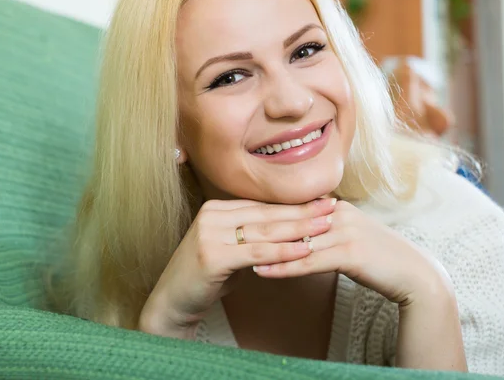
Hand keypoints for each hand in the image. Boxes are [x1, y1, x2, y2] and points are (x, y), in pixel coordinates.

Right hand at [138, 198, 335, 337]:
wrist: (172, 301)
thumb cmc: (205, 276)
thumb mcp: (229, 248)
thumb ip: (251, 235)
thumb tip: (288, 227)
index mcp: (216, 208)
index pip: (262, 204)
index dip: (292, 203)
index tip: (320, 200)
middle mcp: (212, 215)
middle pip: (266, 213)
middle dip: (302, 211)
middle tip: (332, 207)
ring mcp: (210, 233)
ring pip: (264, 231)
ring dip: (298, 229)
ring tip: (325, 226)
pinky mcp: (212, 255)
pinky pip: (256, 253)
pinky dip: (282, 252)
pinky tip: (303, 251)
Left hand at [252, 200, 449, 304]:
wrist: (412, 273)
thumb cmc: (377, 257)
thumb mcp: (349, 235)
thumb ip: (323, 228)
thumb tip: (296, 231)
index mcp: (335, 207)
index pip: (292, 209)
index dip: (263, 215)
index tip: (237, 219)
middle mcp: (337, 213)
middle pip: (290, 221)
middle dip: (257, 228)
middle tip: (229, 234)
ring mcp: (344, 231)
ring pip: (295, 240)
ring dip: (264, 247)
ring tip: (236, 253)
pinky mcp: (349, 253)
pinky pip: (307, 260)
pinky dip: (282, 266)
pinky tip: (262, 271)